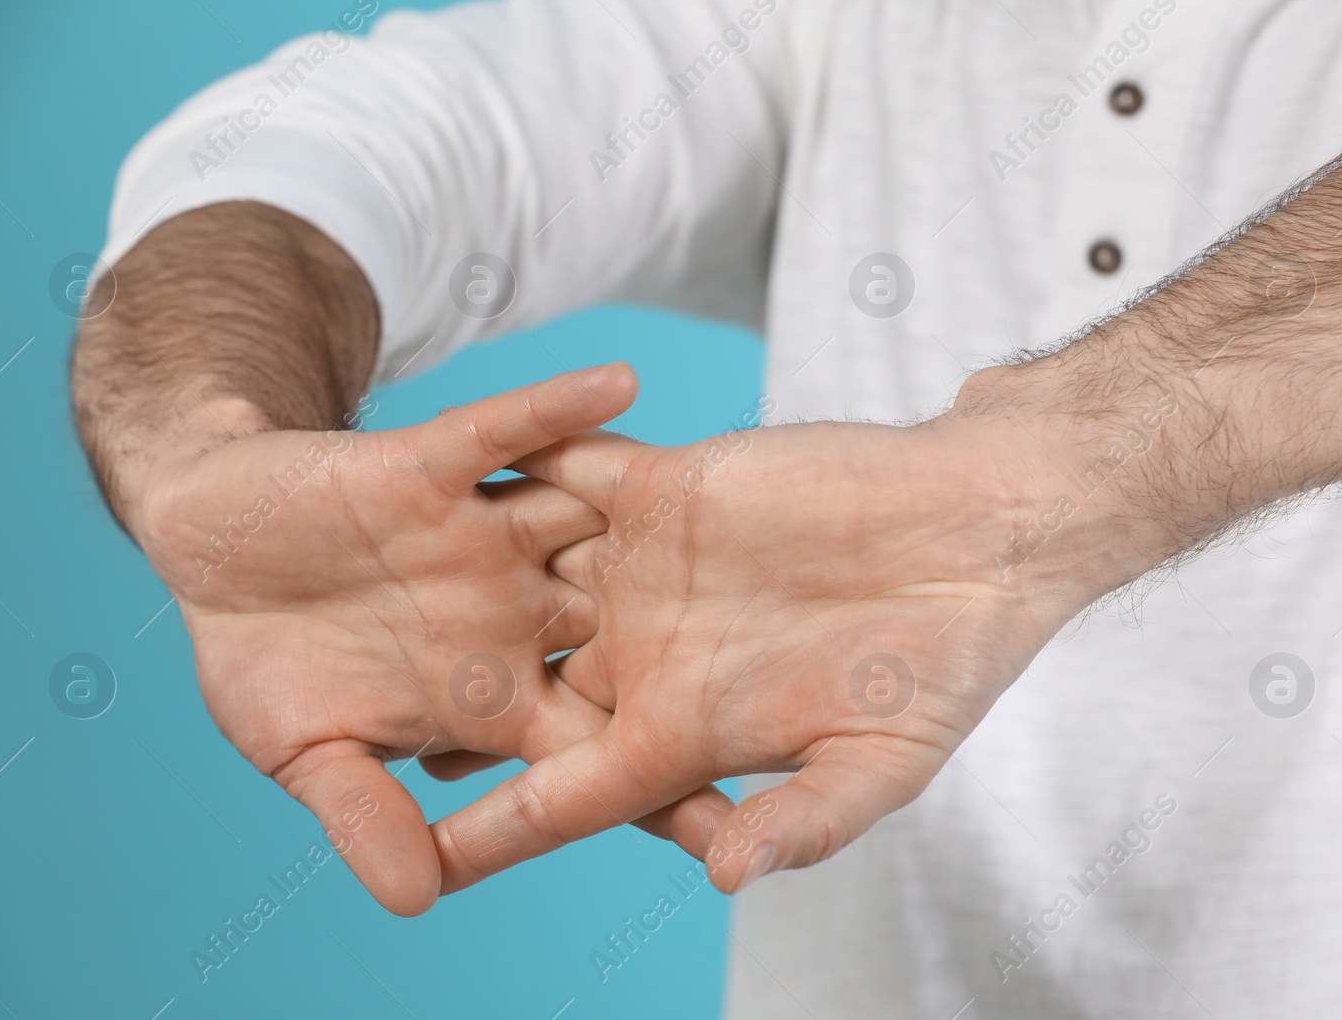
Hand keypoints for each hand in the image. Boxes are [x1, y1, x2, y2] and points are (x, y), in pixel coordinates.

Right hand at [132, 365, 730, 913]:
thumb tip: (416, 899)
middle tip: (797, 663)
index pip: (591, 744)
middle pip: (624, 635)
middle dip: (701, 653)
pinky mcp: (440, 467)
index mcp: (495, 693)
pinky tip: (623, 383)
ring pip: (586, 526)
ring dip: (653, 518)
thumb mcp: (308, 750)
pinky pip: (511, 432)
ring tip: (754, 501)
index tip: (737, 824)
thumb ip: (365, 813)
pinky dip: (559, 409)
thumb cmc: (268, 660)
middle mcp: (512, 612)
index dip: (656, 785)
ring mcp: (484, 537)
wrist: (210, 547)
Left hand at [431, 393, 1138, 894]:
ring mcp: (650, 568)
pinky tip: (438, 464)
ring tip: (361, 590)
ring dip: (449, 583)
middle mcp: (651, 651)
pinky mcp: (667, 487)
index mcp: (689, 728)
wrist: (983, 528)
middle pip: (523, 690)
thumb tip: (721, 878)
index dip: (501, 830)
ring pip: (524, 580)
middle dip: (447, 711)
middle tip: (358, 731)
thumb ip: (802, 819)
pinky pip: (570, 470)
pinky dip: (513, 464)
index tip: (427, 867)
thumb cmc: (946, 657)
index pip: (571, 790)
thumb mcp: (882, 759)